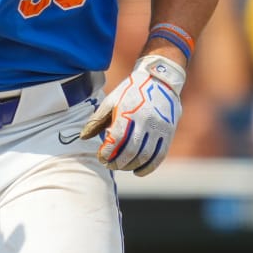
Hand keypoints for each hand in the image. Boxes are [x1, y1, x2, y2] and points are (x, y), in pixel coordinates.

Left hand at [80, 53, 184, 175]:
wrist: (160, 80)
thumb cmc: (131, 92)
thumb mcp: (111, 101)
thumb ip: (97, 120)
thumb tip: (83, 137)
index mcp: (128, 111)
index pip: (117, 139)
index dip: (108, 152)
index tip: (101, 157)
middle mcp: (145, 120)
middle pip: (131, 150)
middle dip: (118, 162)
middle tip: (110, 165)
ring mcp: (159, 127)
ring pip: (145, 155)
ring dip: (131, 166)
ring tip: (122, 167)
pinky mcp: (169, 132)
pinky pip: (160, 155)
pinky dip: (149, 167)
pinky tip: (138, 171)